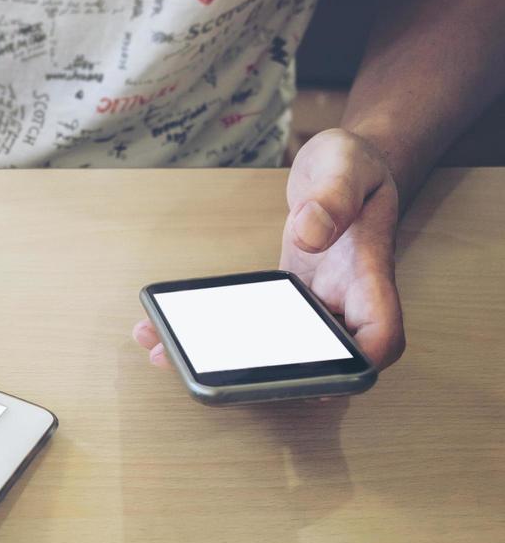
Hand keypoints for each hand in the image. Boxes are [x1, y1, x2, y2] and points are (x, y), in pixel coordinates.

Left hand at [134, 128, 405, 370]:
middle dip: (264, 379)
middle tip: (210, 373)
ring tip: (163, 351)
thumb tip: (310, 232)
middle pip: (319, 362)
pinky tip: (162, 327)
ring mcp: (314, 307)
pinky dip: (211, 333)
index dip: (357, 365)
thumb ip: (334, 195)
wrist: (341, 168)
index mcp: (369, 276)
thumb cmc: (355, 166)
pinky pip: (253, 328)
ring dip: (223, 361)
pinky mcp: (284, 302)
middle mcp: (344, 302)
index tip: (317, 378)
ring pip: (279, 353)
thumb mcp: (346, 163)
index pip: (380, 337)